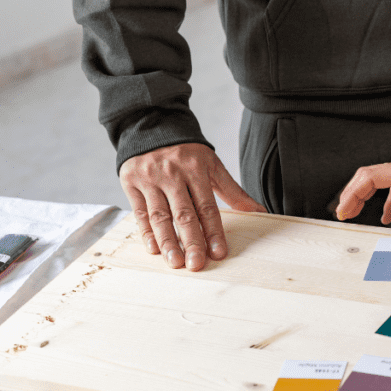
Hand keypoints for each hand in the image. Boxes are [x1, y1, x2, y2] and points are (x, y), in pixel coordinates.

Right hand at [119, 143, 266, 270]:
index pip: (207, 206)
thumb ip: (233, 191)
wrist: (151, 126)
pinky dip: (146, 232)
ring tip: (175, 262)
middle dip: (191, 241)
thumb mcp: (212, 165)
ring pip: (160, 215)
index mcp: (196, 169)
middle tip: (196, 264)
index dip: (214, 231)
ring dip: (168, 241)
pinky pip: (140, 211)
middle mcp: (172, 174)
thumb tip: (259, 212)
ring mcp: (149, 178)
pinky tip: (154, 249)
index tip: (219, 252)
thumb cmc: (186, 152)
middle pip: (184, 213)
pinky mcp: (131, 182)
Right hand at [335, 157, 390, 238]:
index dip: (353, 193)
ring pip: (377, 182)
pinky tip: (386, 217)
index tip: (344, 209)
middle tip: (342, 213)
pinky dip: (385, 202)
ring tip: (353, 213)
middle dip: (351, 195)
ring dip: (363, 197)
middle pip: (367, 178)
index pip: (370, 178)